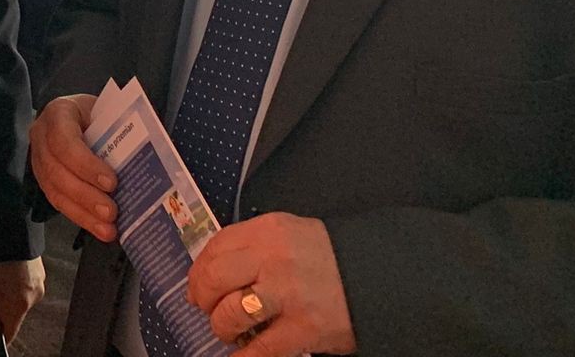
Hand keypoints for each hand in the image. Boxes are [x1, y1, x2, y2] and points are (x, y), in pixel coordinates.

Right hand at [28, 94, 116, 240]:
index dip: (85, 164)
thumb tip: (153, 153)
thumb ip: (122, 129)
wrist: (77, 116)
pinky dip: (82, 218)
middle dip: (86, 195)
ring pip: (56, 192)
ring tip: (108, 229)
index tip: (111, 182)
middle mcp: (42, 138)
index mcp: (58, 113)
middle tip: (111, 212)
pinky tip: (100, 230)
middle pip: (57, 171)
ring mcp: (39, 161)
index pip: (64, 140)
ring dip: (83, 213)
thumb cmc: (97, 114)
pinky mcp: (45, 181)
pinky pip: (59, 203)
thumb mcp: (107, 111)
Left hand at [186, 213, 353, 355]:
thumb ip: (251, 247)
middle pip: (214, 279)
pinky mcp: (304, 328)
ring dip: (223, 328)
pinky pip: (259, 349)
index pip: (215, 248)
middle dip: (204, 300)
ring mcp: (287, 294)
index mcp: (267, 231)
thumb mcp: (288, 234)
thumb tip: (209, 273)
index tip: (196, 288)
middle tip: (209, 311)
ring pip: (230, 314)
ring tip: (232, 332)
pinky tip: (241, 356)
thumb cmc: (328, 258)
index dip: (198, 273)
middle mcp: (273, 258)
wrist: (378, 277)